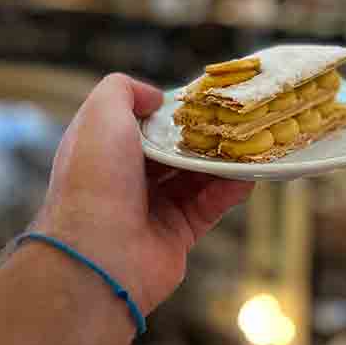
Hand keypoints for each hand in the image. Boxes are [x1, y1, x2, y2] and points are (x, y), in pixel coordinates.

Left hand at [35, 74, 252, 313]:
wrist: (100, 254)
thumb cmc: (97, 178)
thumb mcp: (100, 114)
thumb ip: (123, 89)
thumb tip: (155, 97)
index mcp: (104, 149)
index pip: (140, 122)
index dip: (167, 110)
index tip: (198, 99)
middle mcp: (127, 178)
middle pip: (172, 149)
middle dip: (201, 134)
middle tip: (232, 119)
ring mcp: (152, 207)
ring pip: (195, 176)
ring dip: (221, 160)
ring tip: (248, 142)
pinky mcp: (177, 234)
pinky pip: (209, 206)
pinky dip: (229, 190)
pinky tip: (247, 175)